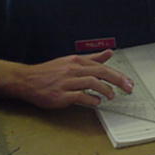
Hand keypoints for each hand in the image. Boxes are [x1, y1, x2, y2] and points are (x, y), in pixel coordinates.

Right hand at [12, 50, 133, 108]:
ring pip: (92, 83)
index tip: (128, 82)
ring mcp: (66, 82)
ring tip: (111, 96)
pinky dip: (91, 99)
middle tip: (128, 88)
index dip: (118, 75)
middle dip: (117, 81)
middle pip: (101, 73)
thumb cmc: (50, 72)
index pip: (102, 66)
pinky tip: (96, 102)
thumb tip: (109, 52)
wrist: (27, 80)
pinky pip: (80, 96)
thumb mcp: (71, 61)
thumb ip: (92, 58)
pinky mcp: (61, 95)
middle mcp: (72, 69)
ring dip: (105, 90)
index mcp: (77, 61)